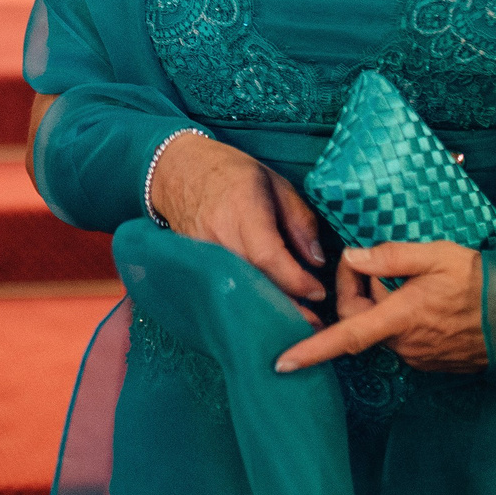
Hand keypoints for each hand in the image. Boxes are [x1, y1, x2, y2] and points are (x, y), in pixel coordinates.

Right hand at [147, 133, 328, 320]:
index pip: (268, 256)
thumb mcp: (276, 184)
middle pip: (253, 282)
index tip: (318, 292)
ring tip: (292, 323)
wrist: (177, 170)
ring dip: (265, 310)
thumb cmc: (231, 173)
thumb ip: (300, 221)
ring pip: (237, 292)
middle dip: (285, 307)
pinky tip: (263, 314)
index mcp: (242, 209)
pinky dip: (244, 304)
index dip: (295, 280)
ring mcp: (201, 253)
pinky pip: (222, 289)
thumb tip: (316, 261)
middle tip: (313, 324)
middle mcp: (218, 235)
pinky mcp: (193, 264)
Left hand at [275, 243, 485, 374]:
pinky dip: (400, 316)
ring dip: (381, 302)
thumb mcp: (436, 256)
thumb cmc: (480, 283)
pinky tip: (422, 297)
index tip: (281, 364)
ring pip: (381, 328)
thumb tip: (351, 257)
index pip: (344, 337)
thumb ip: (390, 256)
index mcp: (399, 320)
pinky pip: (402, 337)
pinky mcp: (433, 361)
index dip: (310, 350)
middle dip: (356, 289)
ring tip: (408, 277)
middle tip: (373, 261)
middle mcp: (404, 345)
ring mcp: (419, 357)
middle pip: (359, 320)